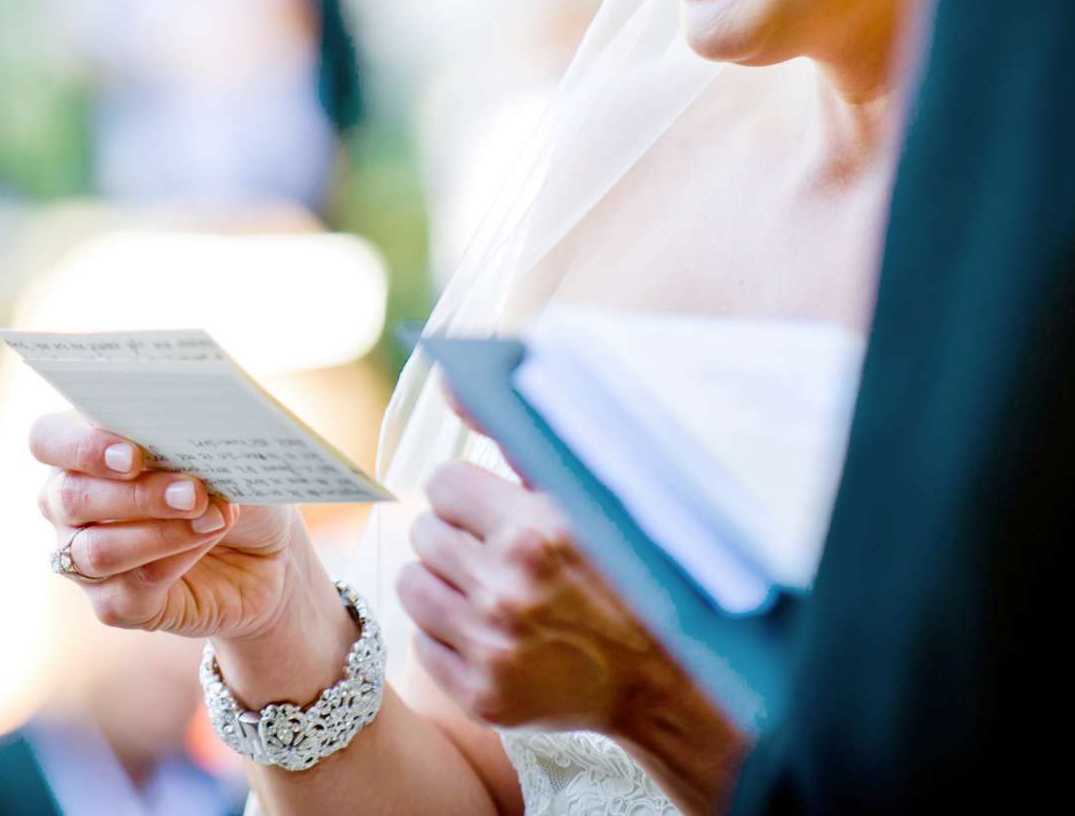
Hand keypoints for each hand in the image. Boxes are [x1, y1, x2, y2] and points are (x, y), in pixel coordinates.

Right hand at [29, 410, 301, 639]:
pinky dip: (174, 563)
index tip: (133, 454)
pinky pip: (128, 591)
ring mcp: (84, 560)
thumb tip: (188, 440)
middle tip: (192, 490)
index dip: (81, 445)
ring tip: (211, 516)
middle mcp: (70, 506)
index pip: (48, 440)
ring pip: (96, 551)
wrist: (264, 555)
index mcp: (82, 451)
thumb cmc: (228, 485)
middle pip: (71, 497)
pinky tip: (207, 542)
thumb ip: (190, 442)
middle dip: (135, 494)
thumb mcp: (215, 454)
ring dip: (158, 533)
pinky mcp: (114, 605)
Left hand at [396, 459, 677, 735]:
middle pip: (424, 532)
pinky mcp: (481, 694)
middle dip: (457, 538)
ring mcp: (492, 646)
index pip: (442, 484)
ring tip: (490, 591)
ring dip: (445, 584)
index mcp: (534, 531)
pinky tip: (494, 633)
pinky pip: (422, 642)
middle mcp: (507, 589)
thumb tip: (449, 380)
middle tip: (498, 556)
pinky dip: (449, 636)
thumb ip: (514, 435)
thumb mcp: (585, 495)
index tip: (493, 512)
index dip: (468, 495)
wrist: (662, 679)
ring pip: (412, 585)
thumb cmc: (625, 574)